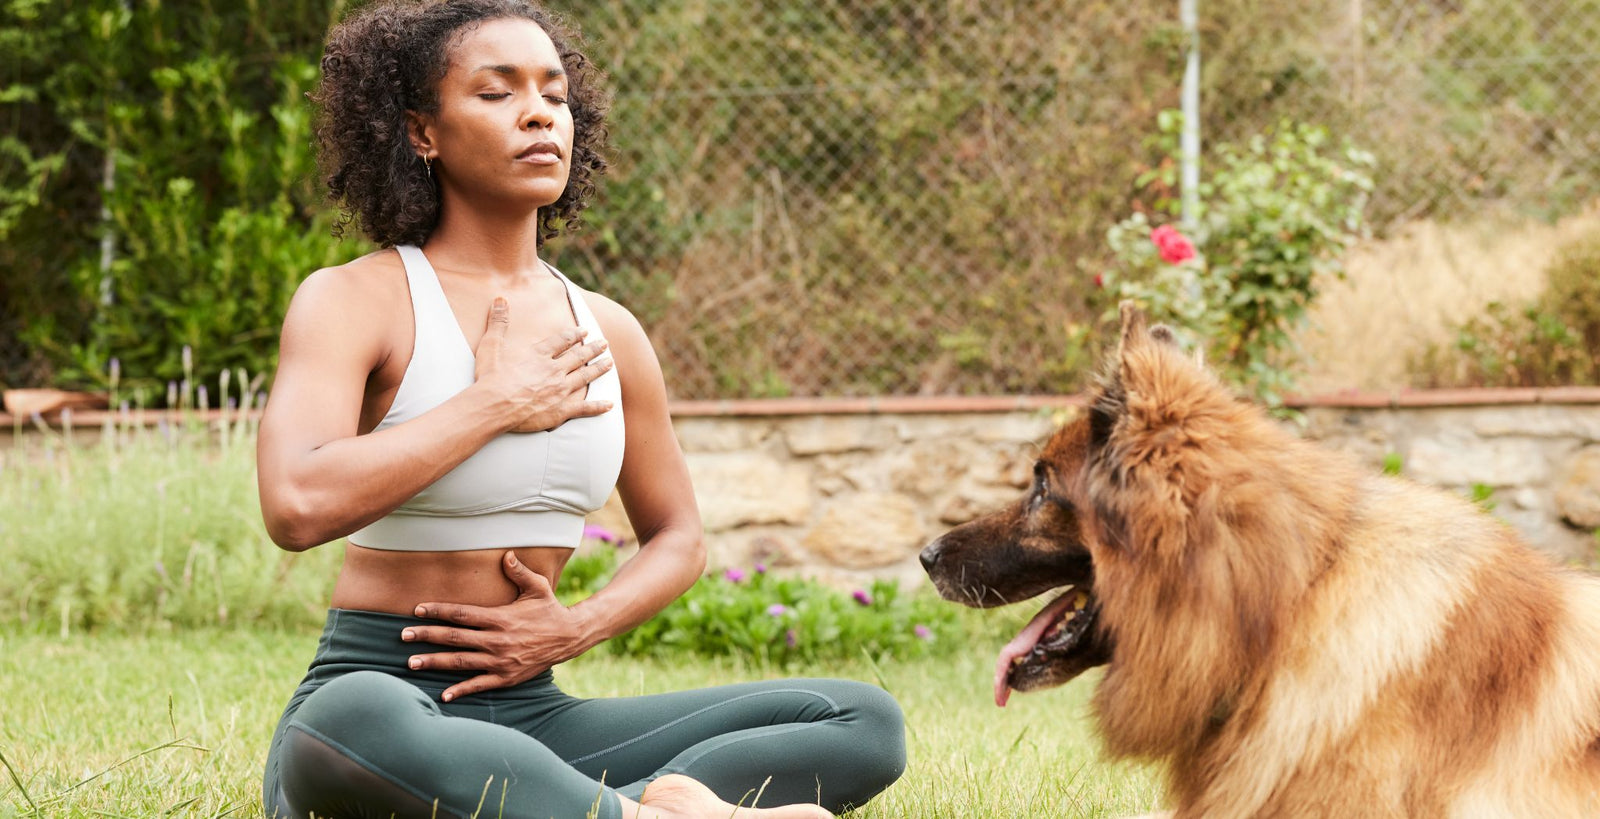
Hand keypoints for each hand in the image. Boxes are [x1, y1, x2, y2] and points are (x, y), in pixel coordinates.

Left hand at [402, 552, 593, 701]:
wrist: (570, 637)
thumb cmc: (550, 609)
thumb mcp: (537, 588)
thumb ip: (519, 572)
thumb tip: (506, 554)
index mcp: (500, 618)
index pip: (462, 614)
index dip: (438, 611)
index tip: (417, 610)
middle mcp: (497, 640)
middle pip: (454, 637)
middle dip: (426, 636)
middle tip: (402, 636)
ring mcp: (500, 661)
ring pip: (461, 662)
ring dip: (435, 662)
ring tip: (411, 663)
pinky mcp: (506, 677)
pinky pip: (480, 685)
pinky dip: (461, 690)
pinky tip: (443, 694)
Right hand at [475, 297, 613, 433]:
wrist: (493, 406)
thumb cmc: (490, 378)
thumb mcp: (491, 345)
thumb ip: (498, 322)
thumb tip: (500, 299)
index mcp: (540, 355)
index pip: (562, 341)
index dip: (575, 334)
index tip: (584, 330)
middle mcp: (554, 370)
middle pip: (578, 356)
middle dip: (592, 349)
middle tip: (604, 344)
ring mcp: (560, 390)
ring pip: (585, 376)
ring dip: (599, 369)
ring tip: (609, 363)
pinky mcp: (561, 410)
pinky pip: (584, 408)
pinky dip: (598, 407)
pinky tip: (609, 404)